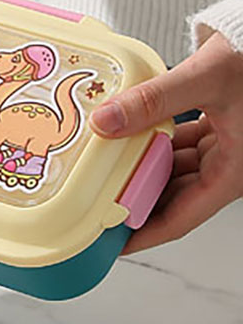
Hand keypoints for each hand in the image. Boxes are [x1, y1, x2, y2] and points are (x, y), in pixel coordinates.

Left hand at [91, 30, 242, 251]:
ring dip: (140, 167)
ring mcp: (224, 145)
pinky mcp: (218, 124)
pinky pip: (178, 143)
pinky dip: (152, 141)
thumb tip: (106, 119)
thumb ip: (154, 100)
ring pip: (172, 168)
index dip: (143, 234)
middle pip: (172, 196)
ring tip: (102, 171)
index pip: (180, 218)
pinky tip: (125, 135)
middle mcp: (229, 165)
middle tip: (95, 206)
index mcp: (233, 173)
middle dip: (135, 201)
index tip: (110, 244)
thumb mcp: (206, 79)